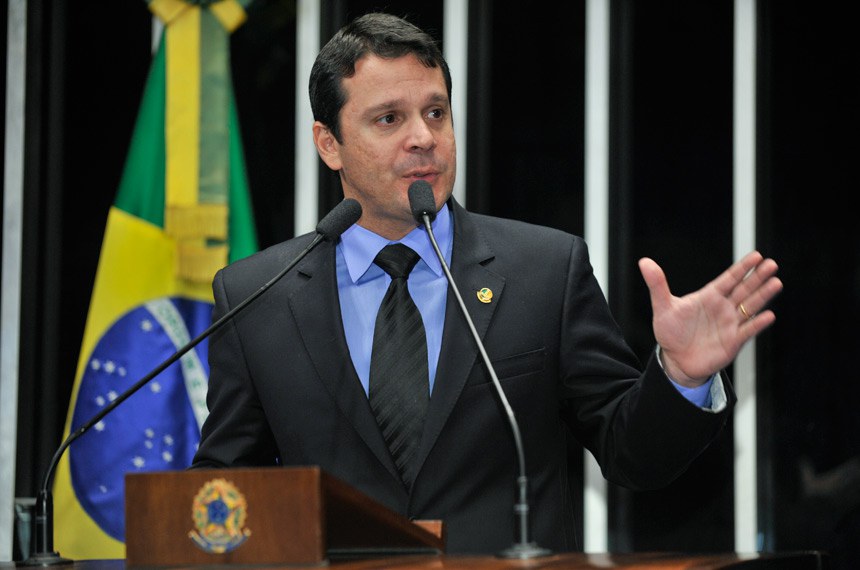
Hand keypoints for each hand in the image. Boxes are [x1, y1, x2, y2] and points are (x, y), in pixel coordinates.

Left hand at [638, 250, 782, 385]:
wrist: (676, 360)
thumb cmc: (670, 332)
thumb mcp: (663, 307)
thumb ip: (657, 284)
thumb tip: (644, 262)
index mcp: (709, 296)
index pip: (729, 279)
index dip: (742, 268)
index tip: (756, 255)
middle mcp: (723, 308)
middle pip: (744, 289)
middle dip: (758, 277)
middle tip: (772, 264)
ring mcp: (730, 324)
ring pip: (750, 306)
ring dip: (763, 295)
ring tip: (776, 282)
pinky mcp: (733, 341)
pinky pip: (748, 330)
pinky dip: (757, 323)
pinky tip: (768, 315)